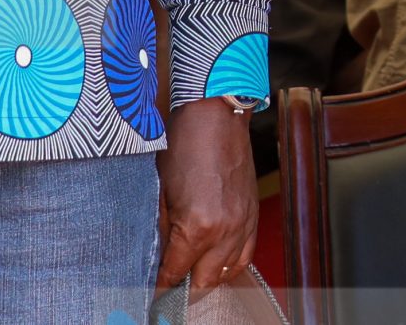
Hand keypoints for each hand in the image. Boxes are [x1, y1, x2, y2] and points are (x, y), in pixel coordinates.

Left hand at [155, 97, 258, 293]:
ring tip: (190, 273)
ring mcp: (242, 224)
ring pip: (226, 273)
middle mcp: (224, 231)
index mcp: (196, 227)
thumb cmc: (184, 146)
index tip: (153, 289)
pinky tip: (217, 262)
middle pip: (203, 281)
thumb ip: (160, 230)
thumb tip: (157, 255)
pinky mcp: (253, 215)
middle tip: (168, 281)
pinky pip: (246, 255)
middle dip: (183, 285)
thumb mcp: (160, 192)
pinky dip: (231, 264)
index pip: (175, 272)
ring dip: (207, 276)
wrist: (216, 116)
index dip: (161, 284)